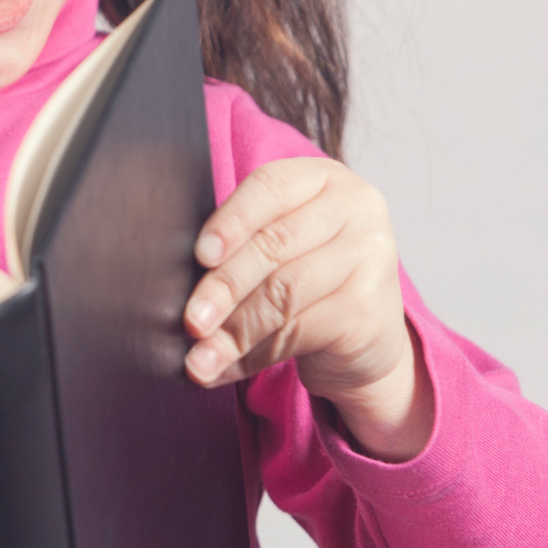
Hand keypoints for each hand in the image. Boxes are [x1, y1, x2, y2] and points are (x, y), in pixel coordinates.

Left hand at [180, 159, 433, 460]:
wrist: (369, 337)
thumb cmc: (310, 279)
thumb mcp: (280, 247)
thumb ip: (241, 247)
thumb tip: (176, 285)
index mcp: (325, 178)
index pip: (270, 186)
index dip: (231, 220)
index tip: (199, 255)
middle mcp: (357, 208)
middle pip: (273, 244)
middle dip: (224, 287)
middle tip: (190, 322)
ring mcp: (372, 258)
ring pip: (283, 294)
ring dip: (233, 332)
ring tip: (199, 359)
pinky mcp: (371, 311)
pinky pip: (299, 332)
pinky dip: (254, 355)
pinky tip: (226, 368)